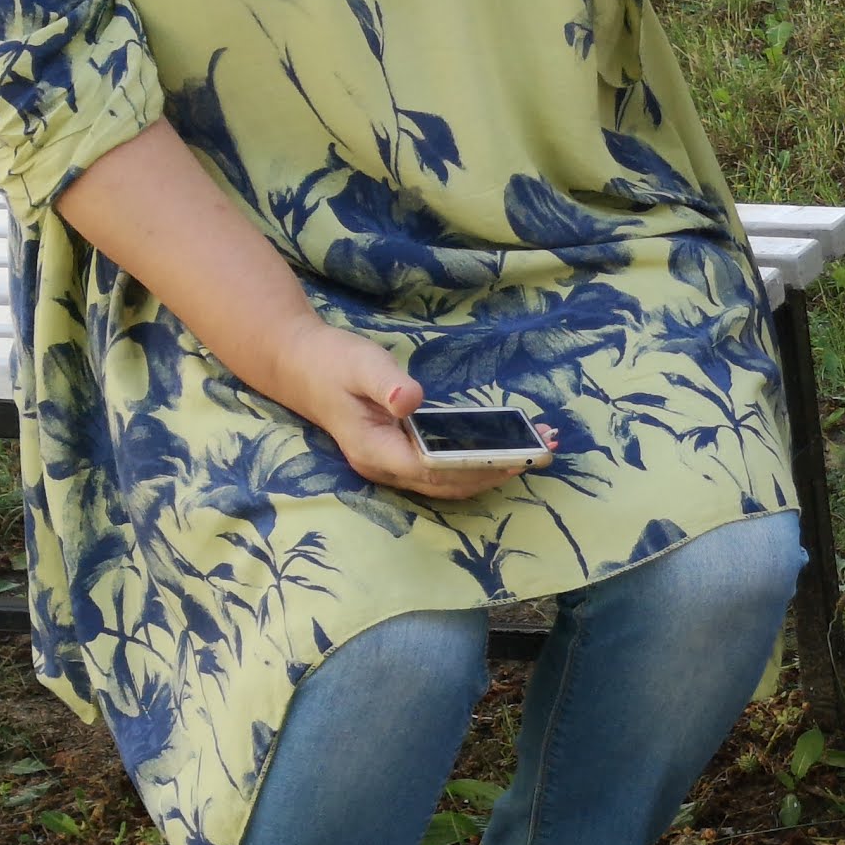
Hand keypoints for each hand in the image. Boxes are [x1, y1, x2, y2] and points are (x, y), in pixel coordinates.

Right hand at [271, 319, 546, 500]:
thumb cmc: (332, 361)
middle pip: (448, 483)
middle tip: (542, 451)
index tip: (515, 456)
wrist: (301, 366)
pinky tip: (507, 445)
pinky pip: (445, 468)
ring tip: (537, 449)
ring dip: (493, 469)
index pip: (432, 469)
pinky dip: (477, 461)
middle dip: (496, 470)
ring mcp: (393, 466)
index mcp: (373, 450)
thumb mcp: (361, 363)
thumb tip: (410, 400)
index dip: (474, 466)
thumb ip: (385, 382)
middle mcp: (384, 467)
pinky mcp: (402, 456)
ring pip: (450, 480)